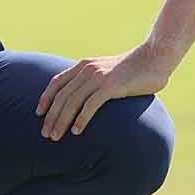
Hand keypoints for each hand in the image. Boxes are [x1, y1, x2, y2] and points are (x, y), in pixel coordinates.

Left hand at [36, 43, 176, 139]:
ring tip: (56, 136)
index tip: (39, 114)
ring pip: (72, 102)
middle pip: (61, 96)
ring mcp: (99, 77)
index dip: (45, 98)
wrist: (155, 58)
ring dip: (62, 121)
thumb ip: (95, 81)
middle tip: (45, 134)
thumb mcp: (108, 71)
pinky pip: (90, 105)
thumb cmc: (134, 69)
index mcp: (84, 65)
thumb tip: (85, 98)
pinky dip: (81, 119)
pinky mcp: (111, 85)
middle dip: (51, 116)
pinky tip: (77, 131)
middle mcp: (87, 69)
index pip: (56, 82)